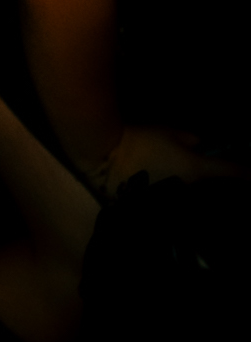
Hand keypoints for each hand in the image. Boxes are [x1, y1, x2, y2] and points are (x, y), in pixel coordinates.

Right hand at [102, 125, 245, 196]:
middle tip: (217, 183)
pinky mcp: (157, 210)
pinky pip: (176, 208)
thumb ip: (188, 138)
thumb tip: (198, 145)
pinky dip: (177, 203)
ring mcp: (173, 203)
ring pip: (194, 203)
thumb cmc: (139, 140)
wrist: (105, 157)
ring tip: (190, 191)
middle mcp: (189, 190)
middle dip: (218, 188)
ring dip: (196, 197)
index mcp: (196, 169)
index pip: (230, 172)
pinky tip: (169, 197)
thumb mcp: (167, 131)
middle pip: (214, 193)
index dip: (245, 173)